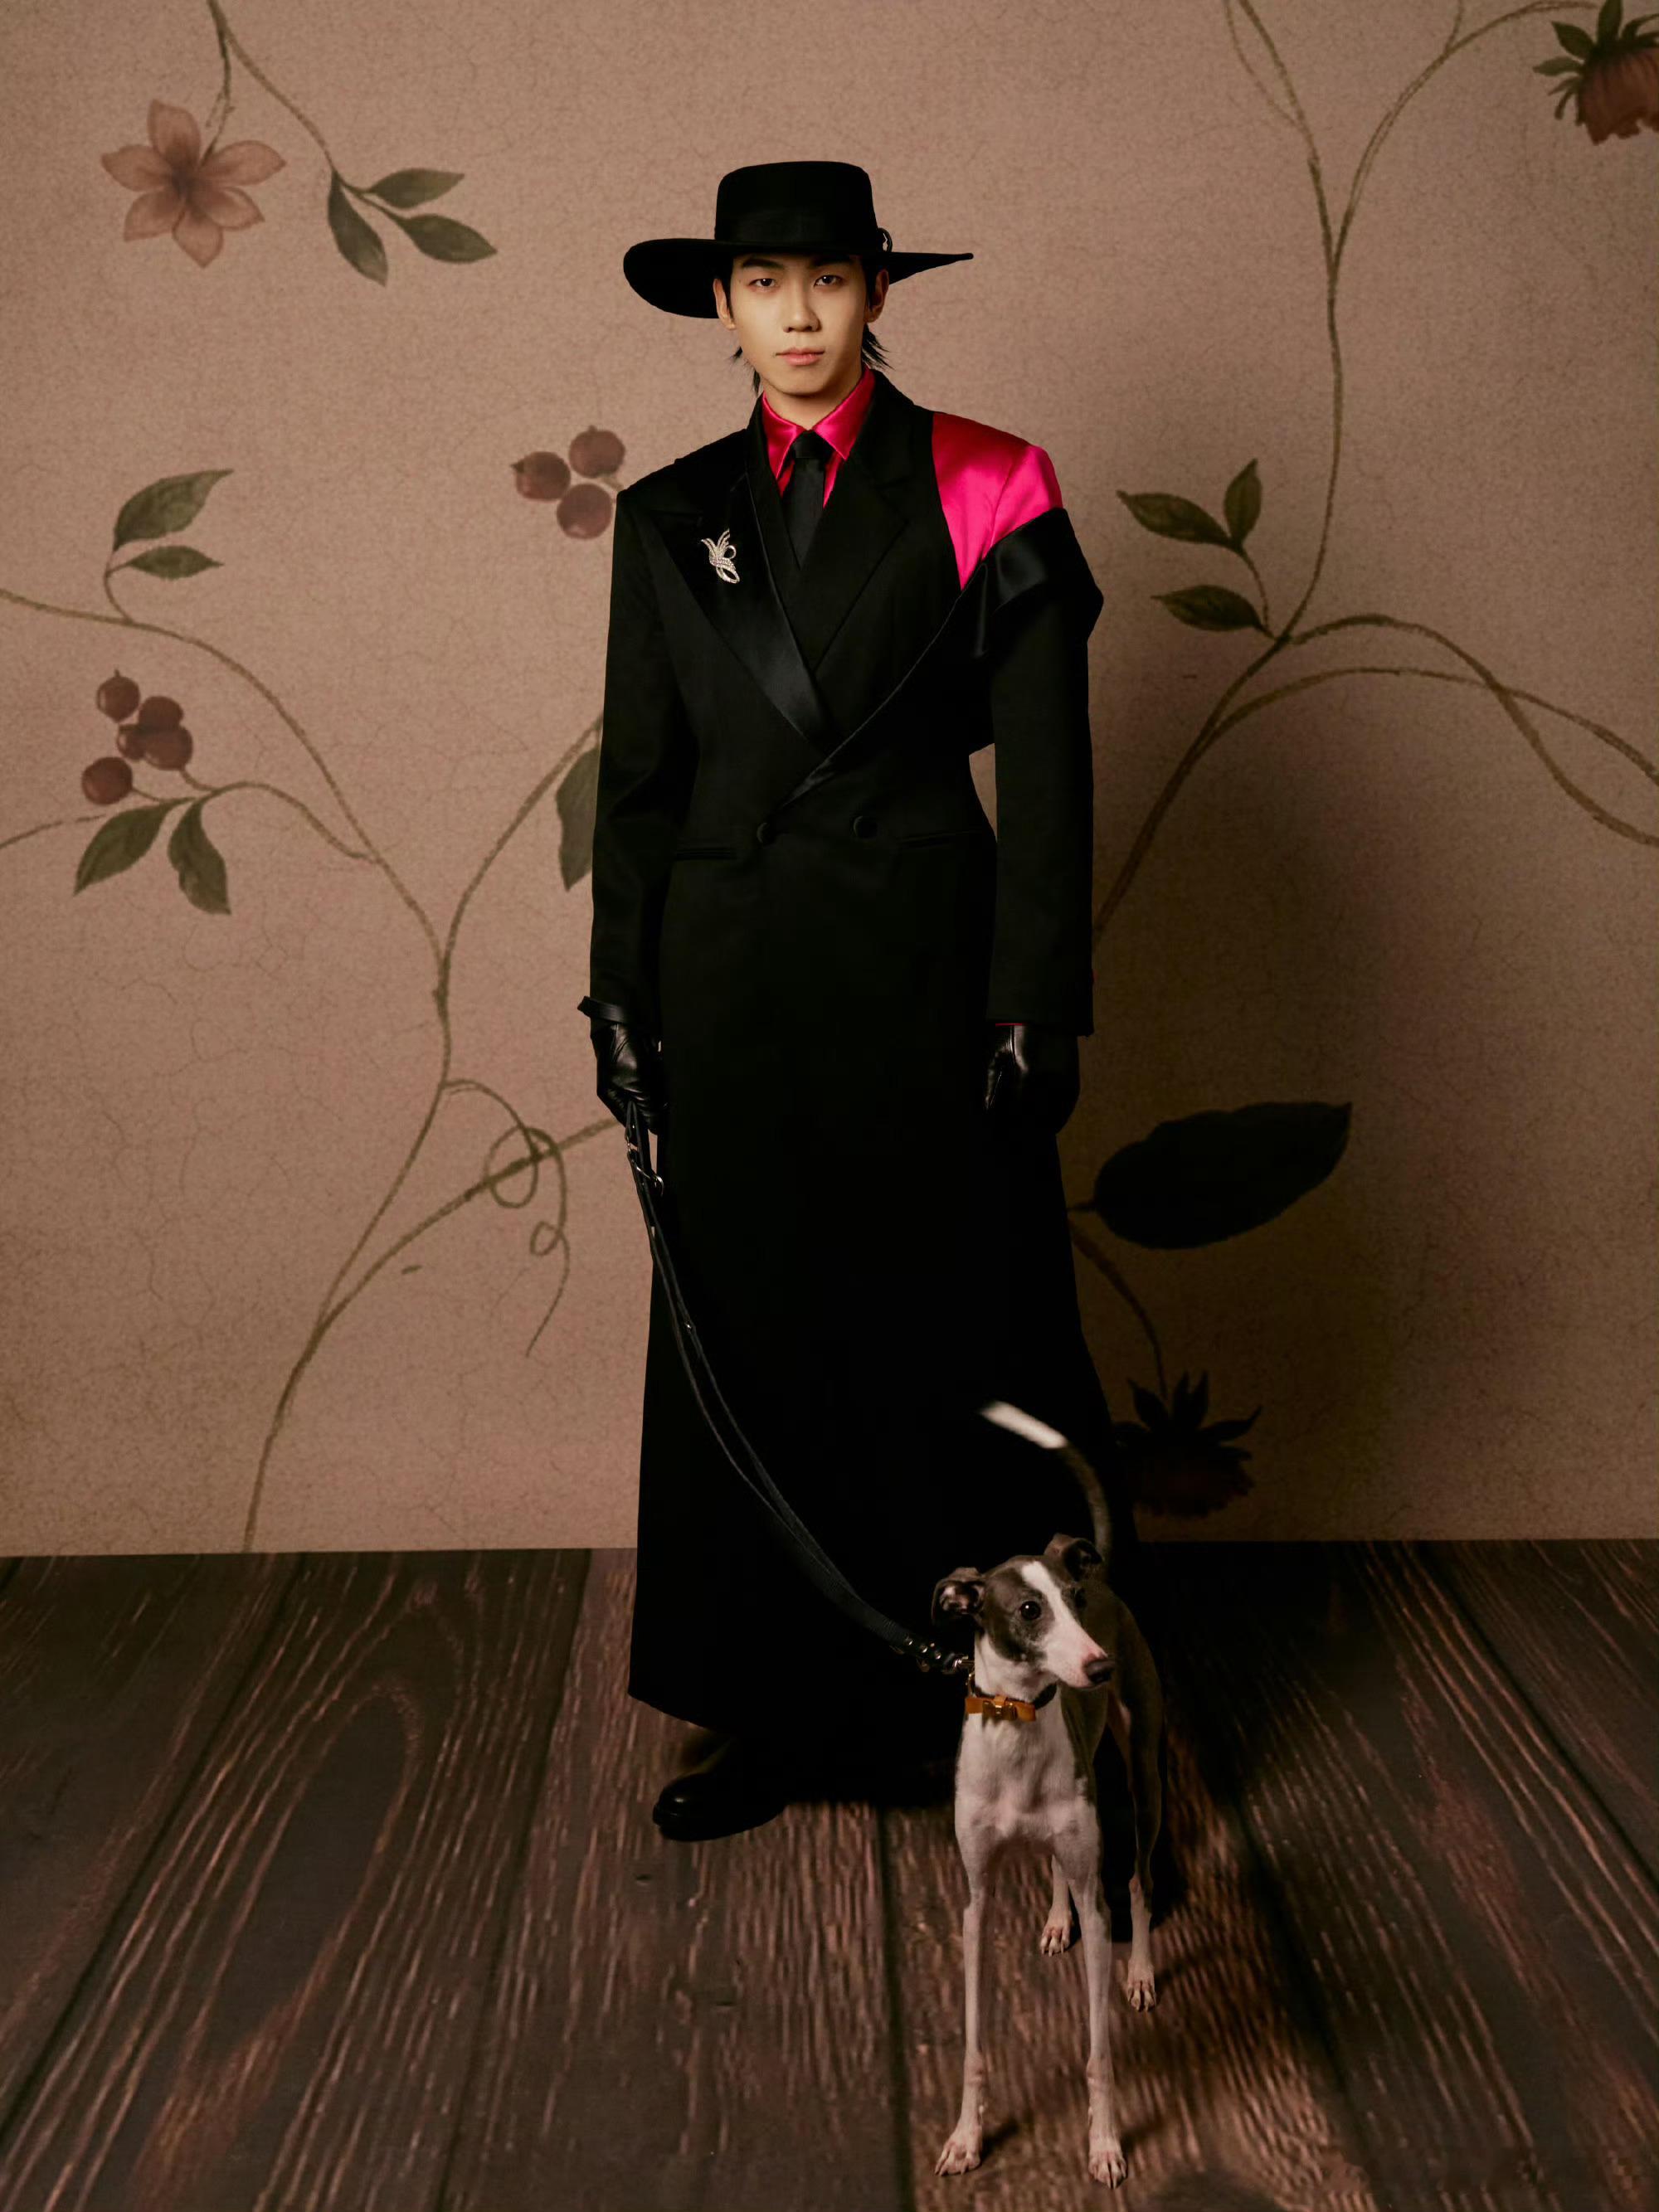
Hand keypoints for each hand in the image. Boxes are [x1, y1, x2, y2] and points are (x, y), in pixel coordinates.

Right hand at [578, 994, 666, 1130]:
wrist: (624, 1021)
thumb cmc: (623, 1056)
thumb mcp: (636, 1086)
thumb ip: (647, 1107)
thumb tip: (656, 1128)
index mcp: (613, 1098)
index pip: (632, 1120)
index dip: (647, 1123)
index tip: (663, 1126)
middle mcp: (621, 1089)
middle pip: (644, 1106)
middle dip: (657, 1102)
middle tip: (668, 1100)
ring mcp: (632, 1076)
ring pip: (653, 1091)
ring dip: (661, 1086)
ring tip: (661, 1077)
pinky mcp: (643, 1064)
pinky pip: (656, 1076)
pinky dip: (661, 1073)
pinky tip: (661, 1065)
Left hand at [984, 1020, 1079, 1133]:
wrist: (1043, 1012)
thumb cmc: (1012, 1032)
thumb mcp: (995, 1054)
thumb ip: (989, 1083)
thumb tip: (985, 1110)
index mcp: (1026, 1074)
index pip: (1017, 1112)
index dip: (1009, 1129)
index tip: (1002, 1141)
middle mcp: (1049, 1079)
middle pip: (1036, 1117)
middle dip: (1024, 1134)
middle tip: (1015, 1147)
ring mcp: (1064, 1079)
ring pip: (1054, 1115)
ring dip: (1042, 1130)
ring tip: (1031, 1141)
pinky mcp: (1073, 1077)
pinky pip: (1067, 1105)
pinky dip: (1059, 1118)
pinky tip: (1051, 1128)